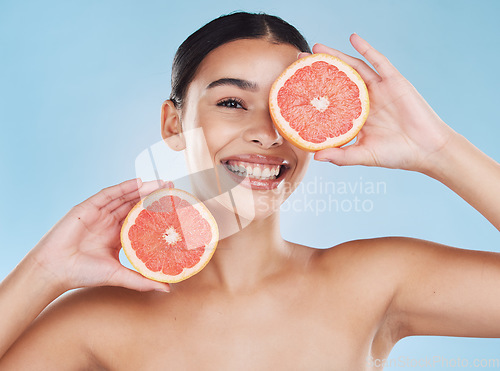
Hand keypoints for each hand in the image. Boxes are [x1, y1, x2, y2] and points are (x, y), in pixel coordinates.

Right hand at [26, 179, 169, 292]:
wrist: (55, 270)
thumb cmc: (83, 274)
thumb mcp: (118, 275)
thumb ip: (142, 281)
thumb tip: (168, 289)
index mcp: (117, 235)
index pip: (141, 219)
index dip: (156, 212)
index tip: (175, 208)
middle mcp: (110, 222)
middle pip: (135, 204)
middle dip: (153, 196)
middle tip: (172, 188)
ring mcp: (99, 213)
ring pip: (125, 196)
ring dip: (143, 189)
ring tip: (161, 183)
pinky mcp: (87, 207)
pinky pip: (108, 194)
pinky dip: (123, 187)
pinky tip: (139, 182)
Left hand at [312, 34, 455, 172]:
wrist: (427, 150)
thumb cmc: (397, 154)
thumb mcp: (364, 155)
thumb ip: (341, 156)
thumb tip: (315, 156)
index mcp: (356, 115)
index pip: (331, 98)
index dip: (314, 90)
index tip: (295, 85)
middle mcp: (365, 99)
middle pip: (338, 78)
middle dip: (319, 68)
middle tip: (299, 60)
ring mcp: (380, 88)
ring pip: (354, 67)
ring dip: (336, 55)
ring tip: (317, 47)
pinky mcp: (395, 81)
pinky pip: (379, 61)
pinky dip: (366, 48)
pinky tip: (353, 38)